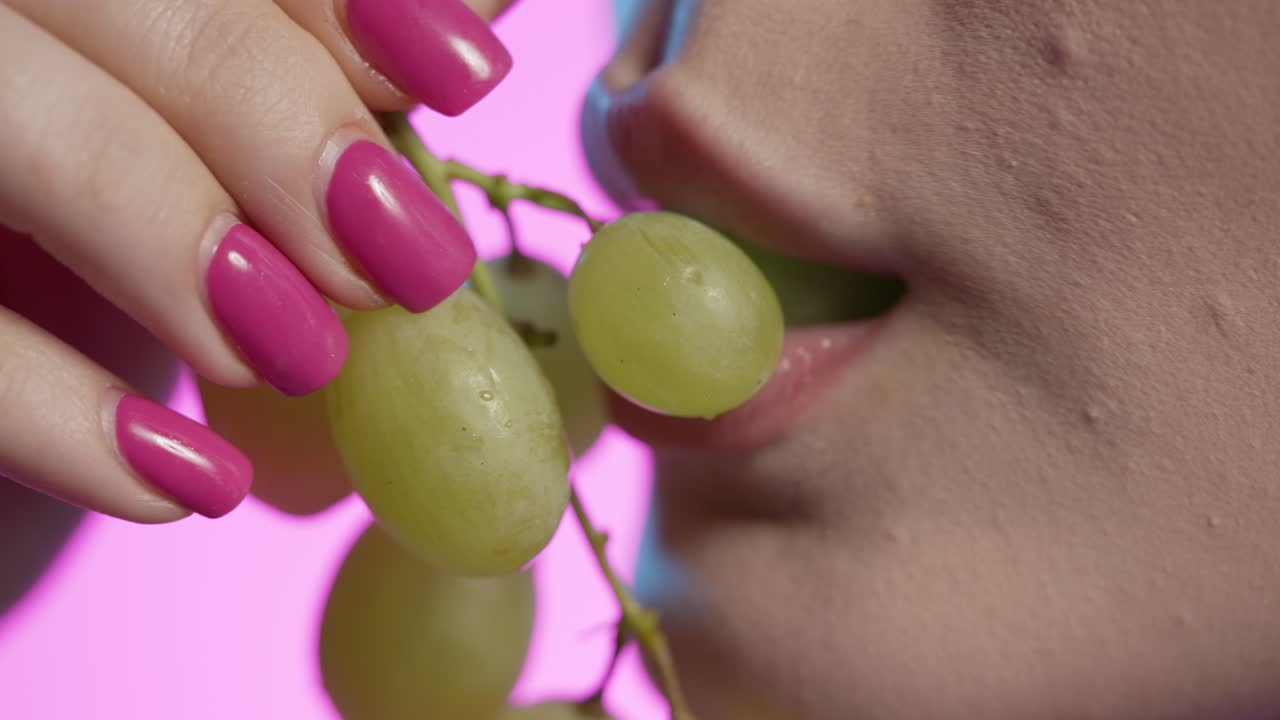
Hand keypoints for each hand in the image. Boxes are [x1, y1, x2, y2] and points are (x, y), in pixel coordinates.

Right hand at [0, 0, 515, 521]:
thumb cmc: (99, 258)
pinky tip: (190, 483)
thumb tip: (470, 25)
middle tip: (401, 259)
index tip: (462, 78)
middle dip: (268, 109)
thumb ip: (315, 78)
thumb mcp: (207, 158)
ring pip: (4, 114)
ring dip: (170, 231)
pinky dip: (55, 416)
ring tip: (301, 356)